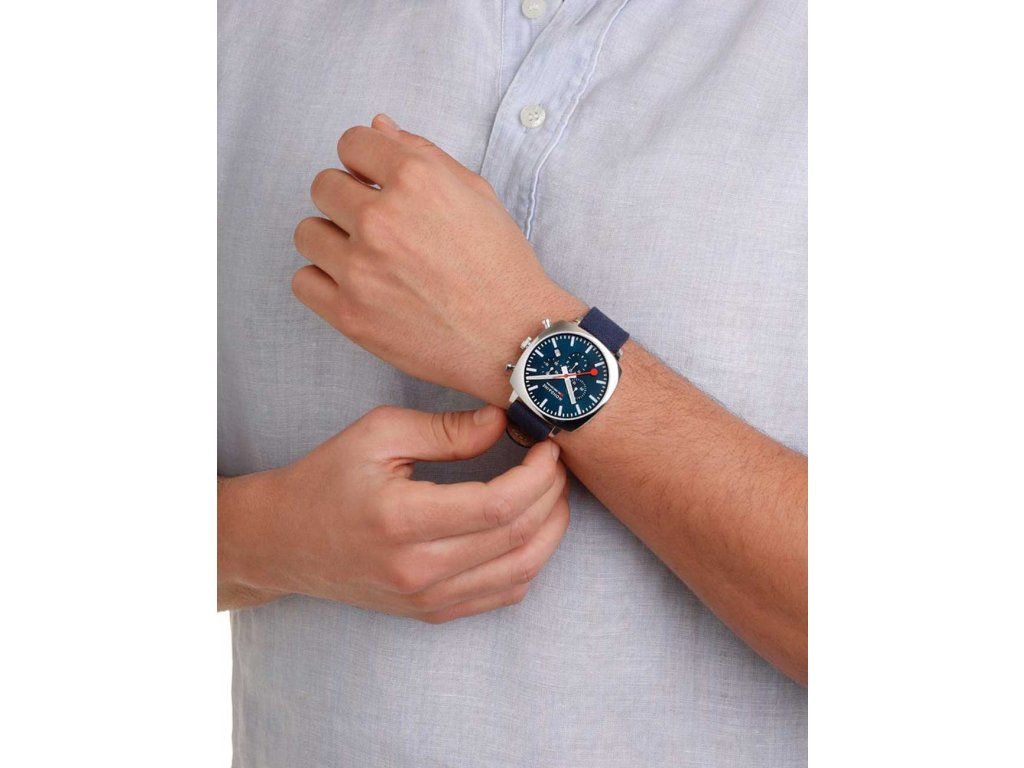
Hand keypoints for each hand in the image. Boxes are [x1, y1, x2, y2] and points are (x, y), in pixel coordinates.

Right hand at [218, 405, 569, 622]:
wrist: (285, 541)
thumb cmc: (327, 479)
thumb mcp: (378, 434)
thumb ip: (445, 429)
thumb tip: (503, 422)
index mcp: (402, 520)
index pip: (498, 506)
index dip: (538, 476)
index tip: (547, 448)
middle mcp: (418, 570)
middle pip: (518, 539)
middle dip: (552, 496)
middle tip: (555, 464)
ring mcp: (426, 599)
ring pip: (520, 573)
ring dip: (551, 531)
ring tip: (551, 493)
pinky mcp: (431, 612)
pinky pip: (502, 595)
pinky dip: (530, 561)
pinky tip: (530, 529)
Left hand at [291, 114, 585, 405]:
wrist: (516, 338)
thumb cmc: (502, 267)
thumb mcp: (476, 194)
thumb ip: (422, 154)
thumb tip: (378, 125)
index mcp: (415, 179)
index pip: (351, 143)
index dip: (365, 162)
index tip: (375, 182)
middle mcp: (381, 219)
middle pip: (323, 186)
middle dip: (347, 199)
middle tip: (378, 226)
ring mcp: (361, 269)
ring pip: (307, 232)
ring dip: (332, 240)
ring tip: (367, 259)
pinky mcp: (350, 314)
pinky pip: (303, 281)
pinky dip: (324, 282)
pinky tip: (357, 287)